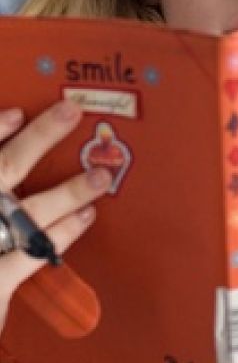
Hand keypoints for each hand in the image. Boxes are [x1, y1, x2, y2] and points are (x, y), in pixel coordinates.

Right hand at [0, 101, 111, 333]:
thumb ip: (4, 193)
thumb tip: (18, 157)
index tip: (18, 111)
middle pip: (2, 168)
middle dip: (38, 138)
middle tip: (72, 111)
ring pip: (27, 211)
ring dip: (68, 190)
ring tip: (101, 176)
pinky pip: (34, 251)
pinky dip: (63, 232)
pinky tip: (86, 217)